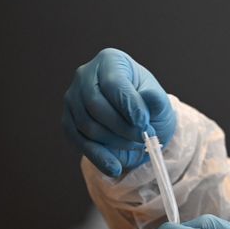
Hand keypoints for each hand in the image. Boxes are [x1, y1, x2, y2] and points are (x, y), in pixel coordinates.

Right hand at [62, 48, 175, 176]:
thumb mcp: (161, 103)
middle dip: (122, 126)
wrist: (141, 123)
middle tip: (144, 138)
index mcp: (110, 61)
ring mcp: (73, 99)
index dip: (128, 105)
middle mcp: (85, 75)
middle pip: (95, 105)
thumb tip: (149, 97)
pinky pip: (79, 142)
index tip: (144, 122)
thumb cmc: (150, 107)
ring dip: (115, 141)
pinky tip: (115, 167)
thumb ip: (156, 100)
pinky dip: (99, 157)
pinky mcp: (68, 122)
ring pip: (87, 125)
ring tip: (137, 145)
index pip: (113, 83)